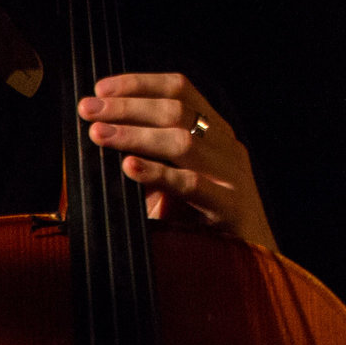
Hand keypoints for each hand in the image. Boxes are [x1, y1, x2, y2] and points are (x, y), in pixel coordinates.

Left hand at [79, 73, 278, 249]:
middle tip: (89, 109)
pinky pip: (190, 184)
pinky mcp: (229, 205)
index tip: (101, 87)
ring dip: (135, 134)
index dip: (141, 83)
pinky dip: (157, 173)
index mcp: (216, 133)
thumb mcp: (180, 181)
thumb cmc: (205, 220)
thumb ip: (153, 161)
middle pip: (178, 110)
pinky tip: (128, 167)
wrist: (255, 261)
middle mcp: (226, 146)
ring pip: (182, 141)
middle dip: (128, 106)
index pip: (182, 91)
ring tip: (99, 134)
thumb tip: (103, 139)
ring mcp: (230, 173)